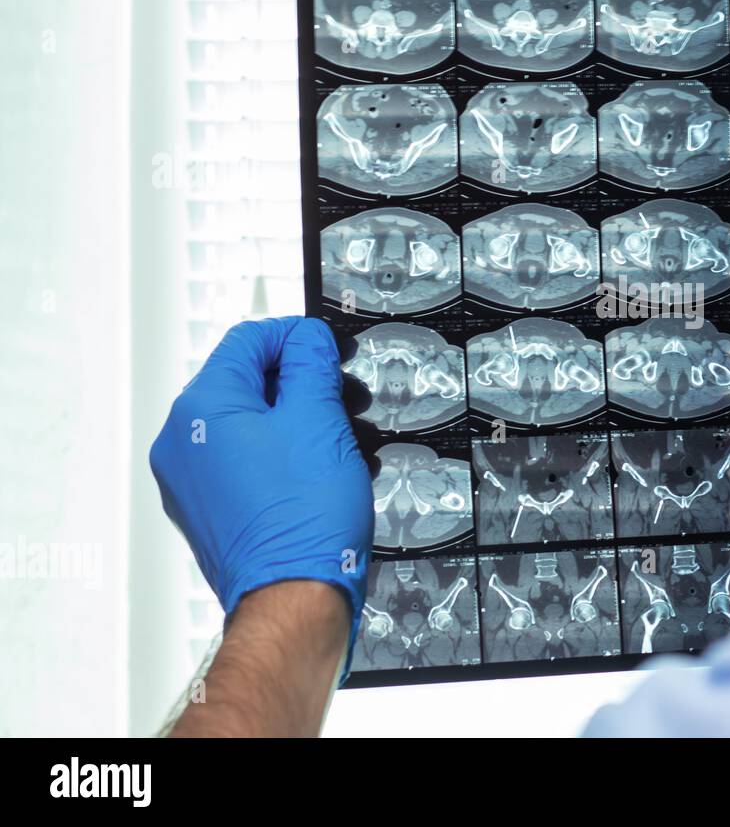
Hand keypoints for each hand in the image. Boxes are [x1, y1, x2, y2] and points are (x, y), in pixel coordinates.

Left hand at [150, 317, 372, 673]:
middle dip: (300, 386)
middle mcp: (181, 442)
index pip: (249, 340)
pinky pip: (245, 465)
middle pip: (247, 384)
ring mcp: (190, 482)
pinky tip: (319, 473)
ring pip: (248, 426)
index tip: (326, 349)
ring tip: (338, 441)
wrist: (293, 598)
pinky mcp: (208, 512)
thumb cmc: (303, 521)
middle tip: (341, 399)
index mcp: (201, 408)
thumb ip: (310, 363)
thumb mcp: (320, 418)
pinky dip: (282, 458)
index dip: (296, 337)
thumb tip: (304, 339)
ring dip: (296, 423)